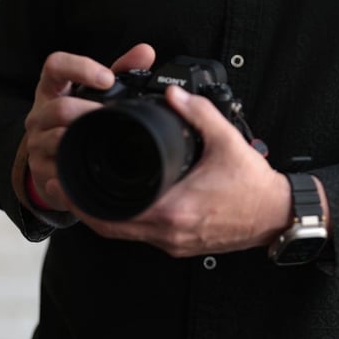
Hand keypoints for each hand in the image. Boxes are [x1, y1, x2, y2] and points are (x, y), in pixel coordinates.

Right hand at [22, 43, 155, 211]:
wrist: (54, 159)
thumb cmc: (78, 117)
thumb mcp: (95, 92)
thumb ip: (121, 70)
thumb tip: (145, 52)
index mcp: (52, 87)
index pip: (55, 66)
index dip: (80, 68)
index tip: (107, 78)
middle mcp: (40, 113)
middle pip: (59, 108)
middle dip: (89, 111)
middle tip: (112, 115)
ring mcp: (37, 142)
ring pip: (57, 138)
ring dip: (83, 138)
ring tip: (105, 138)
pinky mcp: (40, 169)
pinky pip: (58, 169)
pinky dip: (76, 166)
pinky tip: (92, 167)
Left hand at [68, 82, 292, 255]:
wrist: (275, 216)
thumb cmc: (253, 185)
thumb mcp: (227, 141)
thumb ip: (199, 112)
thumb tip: (173, 93)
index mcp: (174, 208)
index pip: (115, 211)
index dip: (85, 198)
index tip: (67, 178)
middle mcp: (168, 232)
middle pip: (109, 227)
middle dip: (83, 206)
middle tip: (63, 183)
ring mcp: (172, 243)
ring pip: (123, 234)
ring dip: (101, 215)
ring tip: (83, 191)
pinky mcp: (179, 246)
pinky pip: (139, 235)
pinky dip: (123, 221)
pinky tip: (119, 203)